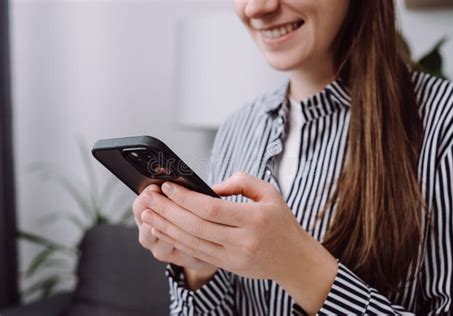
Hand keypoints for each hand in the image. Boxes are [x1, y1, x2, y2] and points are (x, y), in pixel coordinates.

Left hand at [141, 172, 337, 312]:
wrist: (294, 260)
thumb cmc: (281, 222)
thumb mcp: (270, 193)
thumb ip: (241, 181)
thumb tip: (210, 186)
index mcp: (255, 218)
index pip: (211, 208)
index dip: (185, 198)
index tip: (168, 186)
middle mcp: (243, 240)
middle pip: (196, 226)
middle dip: (168, 211)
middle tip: (149, 198)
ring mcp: (234, 257)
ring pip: (192, 242)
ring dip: (166, 227)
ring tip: (148, 214)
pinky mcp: (228, 266)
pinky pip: (197, 253)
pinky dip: (176, 241)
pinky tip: (163, 230)